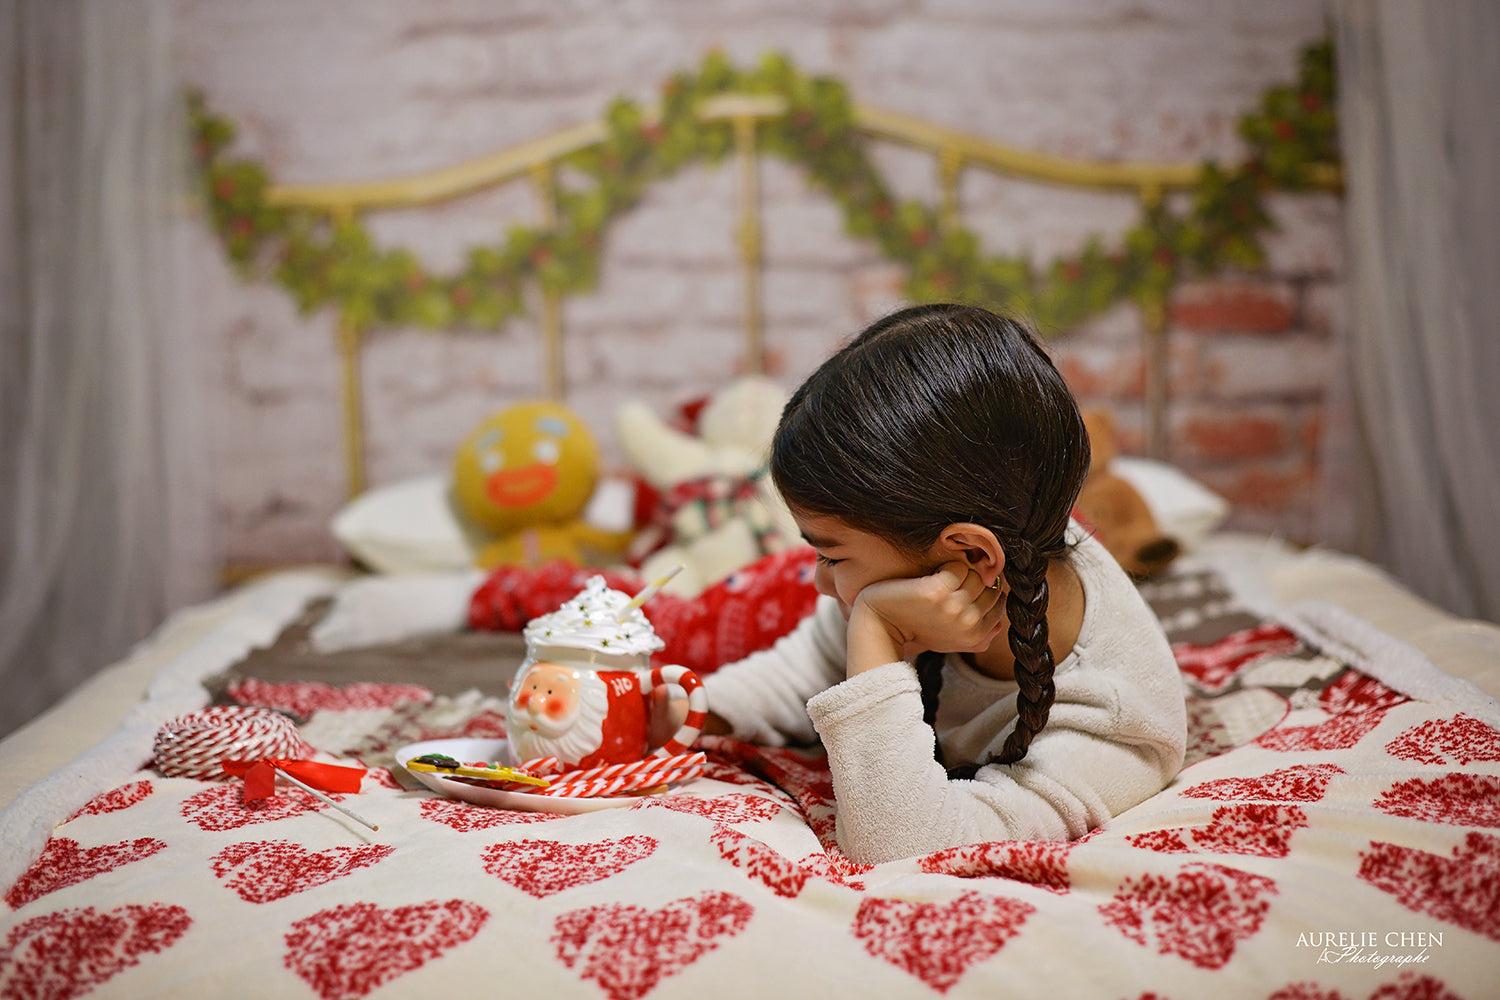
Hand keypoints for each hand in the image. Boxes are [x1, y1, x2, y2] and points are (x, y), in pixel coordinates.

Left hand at [845, 561, 1004, 675]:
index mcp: (977, 637)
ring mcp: (953, 608)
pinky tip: (930, 578)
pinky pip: (957, 566)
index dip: (983, 591)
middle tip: (948, 589)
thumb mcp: (953, 639)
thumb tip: (999, 622)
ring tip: (938, 584)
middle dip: (971, 582)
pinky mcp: (936, 592)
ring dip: (958, 573)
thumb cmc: (917, 628)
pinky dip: (946, 566)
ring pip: (974, 575)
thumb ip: (980, 633)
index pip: (999, 601)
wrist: (881, 625)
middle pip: (988, 585)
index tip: (963, 592)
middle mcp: (968, 624)